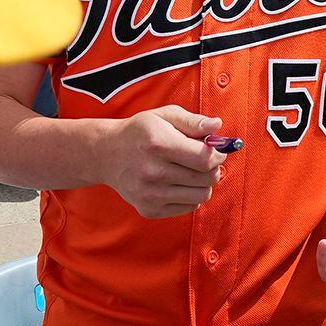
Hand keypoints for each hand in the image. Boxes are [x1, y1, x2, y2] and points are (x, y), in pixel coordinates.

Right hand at [97, 106, 226, 219]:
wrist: (107, 154)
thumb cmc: (142, 132)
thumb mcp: (165, 116)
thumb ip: (193, 121)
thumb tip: (217, 126)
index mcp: (158, 144)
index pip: (205, 159)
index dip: (218, 155)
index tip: (217, 151)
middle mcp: (152, 172)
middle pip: (206, 179)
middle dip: (213, 168)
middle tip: (205, 160)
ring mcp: (149, 194)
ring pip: (201, 196)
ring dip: (204, 184)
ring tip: (192, 171)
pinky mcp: (149, 209)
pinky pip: (188, 207)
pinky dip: (191, 196)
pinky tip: (178, 183)